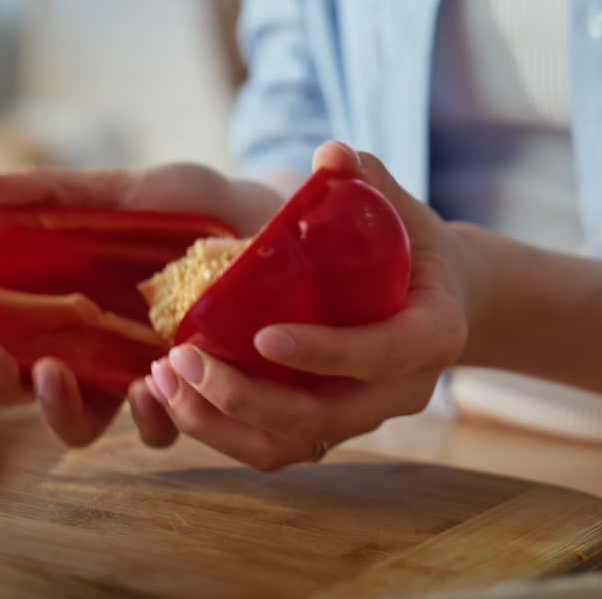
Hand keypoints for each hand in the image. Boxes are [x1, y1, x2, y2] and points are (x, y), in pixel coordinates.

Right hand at [0, 162, 284, 446]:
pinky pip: (158, 422)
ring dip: (58, 410)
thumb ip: (44, 192)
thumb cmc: (187, 208)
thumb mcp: (115, 191)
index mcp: (60, 307)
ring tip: (59, 373)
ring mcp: (134, 373)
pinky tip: (150, 384)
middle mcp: (89, 350)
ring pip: (80, 423)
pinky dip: (148, 414)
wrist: (269, 221)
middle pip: (22, 391)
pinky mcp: (186, 388)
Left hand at [143, 142, 471, 470]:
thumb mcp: (402, 209)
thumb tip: (330, 153)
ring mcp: (360, 417)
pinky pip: (270, 448)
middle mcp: (399, 391)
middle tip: (182, 358)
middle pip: (321, 419)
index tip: (262, 337)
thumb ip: (368, 181)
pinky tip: (174, 395)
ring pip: (287, 447)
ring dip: (219, 425)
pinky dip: (219, 430)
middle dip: (245, 398)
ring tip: (163, 381)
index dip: (325, 352)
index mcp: (431, 335)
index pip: (380, 356)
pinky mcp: (325, 427)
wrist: (438, 297)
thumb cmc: (416, 245)